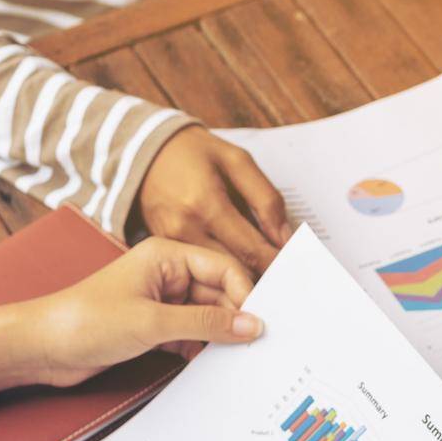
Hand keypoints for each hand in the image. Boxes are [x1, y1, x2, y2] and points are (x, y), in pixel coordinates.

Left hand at [29, 237, 260, 383]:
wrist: (43, 346)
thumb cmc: (86, 321)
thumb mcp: (154, 322)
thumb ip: (207, 324)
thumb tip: (252, 325)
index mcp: (166, 255)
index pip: (223, 268)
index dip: (245, 294)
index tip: (260, 324)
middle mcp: (167, 274)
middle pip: (219, 293)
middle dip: (236, 319)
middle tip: (255, 348)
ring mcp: (161, 301)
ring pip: (207, 317)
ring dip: (219, 337)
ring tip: (235, 359)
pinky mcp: (153, 327)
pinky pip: (191, 335)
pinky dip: (202, 349)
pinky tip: (209, 365)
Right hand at [138, 126, 291, 273]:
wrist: (143, 152)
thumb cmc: (193, 152)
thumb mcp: (237, 161)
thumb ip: (266, 199)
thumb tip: (286, 238)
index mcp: (206, 203)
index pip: (251, 249)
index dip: (277, 265)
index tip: (298, 275)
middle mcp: (185, 228)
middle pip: (234, 269)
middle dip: (263, 279)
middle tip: (289, 288)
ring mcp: (171, 242)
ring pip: (216, 276)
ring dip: (243, 281)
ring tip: (268, 284)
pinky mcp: (164, 249)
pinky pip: (198, 272)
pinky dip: (220, 276)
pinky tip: (239, 276)